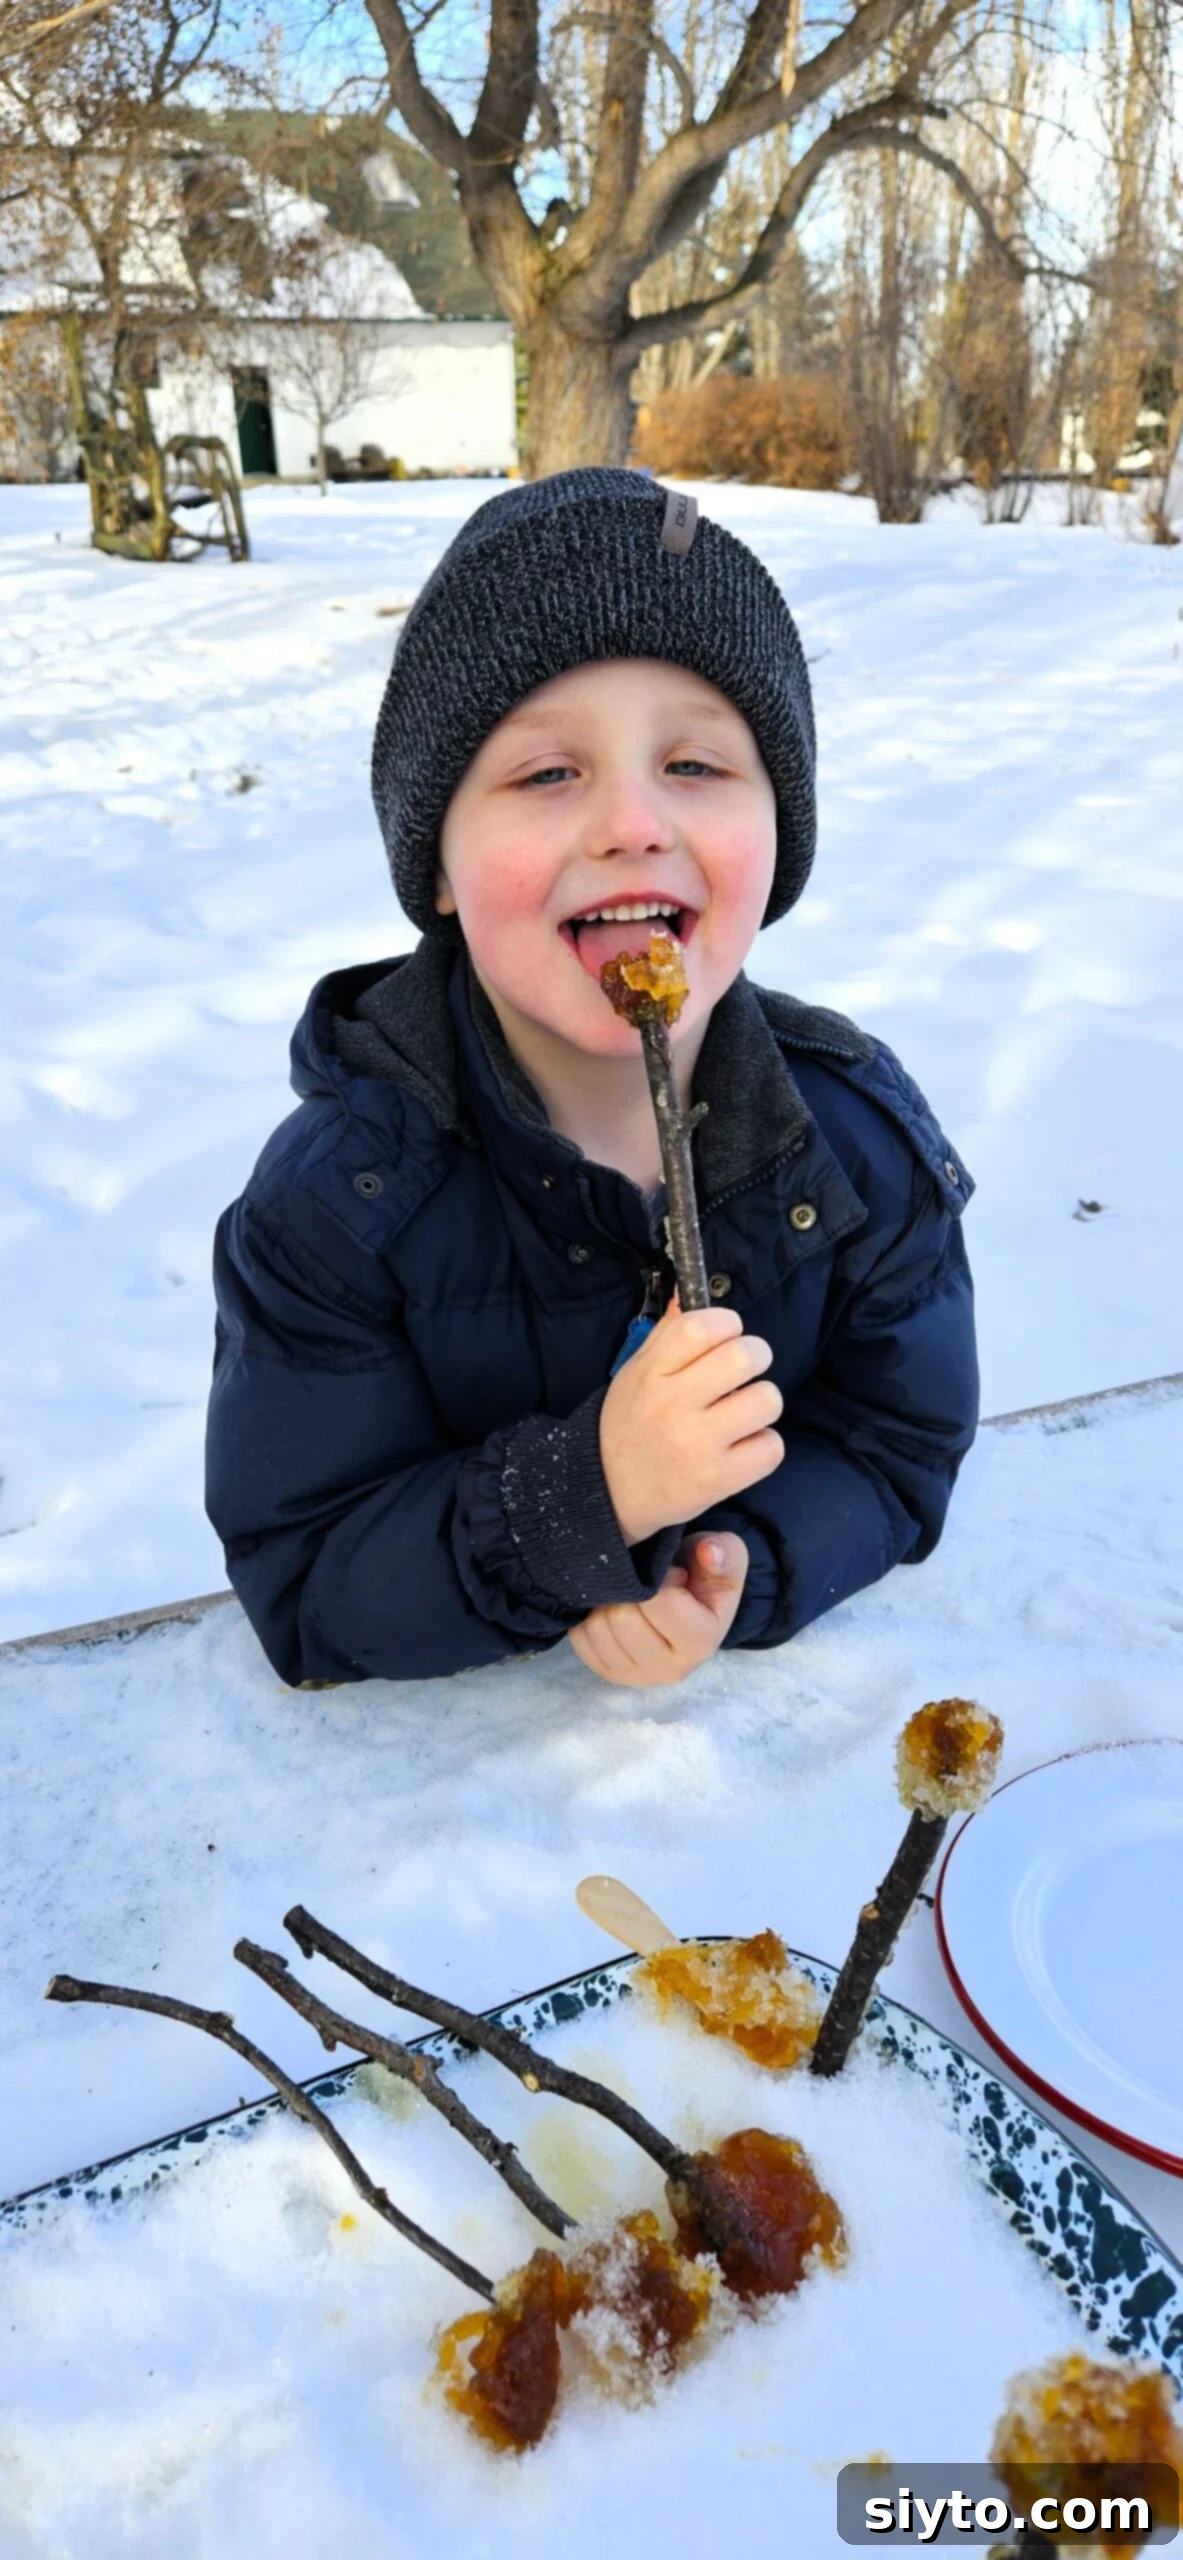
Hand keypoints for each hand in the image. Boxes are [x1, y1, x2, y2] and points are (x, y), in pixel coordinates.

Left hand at [567, 1532, 748, 1689]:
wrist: (688, 1602)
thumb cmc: (703, 1577)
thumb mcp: (726, 1557)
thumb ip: (724, 1553)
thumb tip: (708, 1551)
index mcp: (700, 1644)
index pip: (661, 1604)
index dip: (662, 1578)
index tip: (671, 1573)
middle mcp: (668, 1670)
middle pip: (623, 1618)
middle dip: (629, 1590)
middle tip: (644, 1583)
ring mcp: (635, 1677)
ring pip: (597, 1628)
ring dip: (608, 1602)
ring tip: (629, 1596)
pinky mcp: (609, 1674)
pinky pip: (580, 1640)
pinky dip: (590, 1618)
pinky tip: (612, 1610)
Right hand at [599, 1299, 783, 1547]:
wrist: (608, 1492)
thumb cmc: (628, 1425)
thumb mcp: (635, 1373)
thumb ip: (667, 1333)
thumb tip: (688, 1291)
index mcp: (651, 1374)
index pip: (703, 1326)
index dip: (728, 1323)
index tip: (727, 1336)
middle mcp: (673, 1406)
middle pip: (745, 1357)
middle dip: (755, 1357)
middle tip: (743, 1372)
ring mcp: (697, 1445)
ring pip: (766, 1400)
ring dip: (761, 1403)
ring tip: (740, 1413)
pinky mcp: (717, 1480)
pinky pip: (771, 1447)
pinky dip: (763, 1445)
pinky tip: (741, 1446)